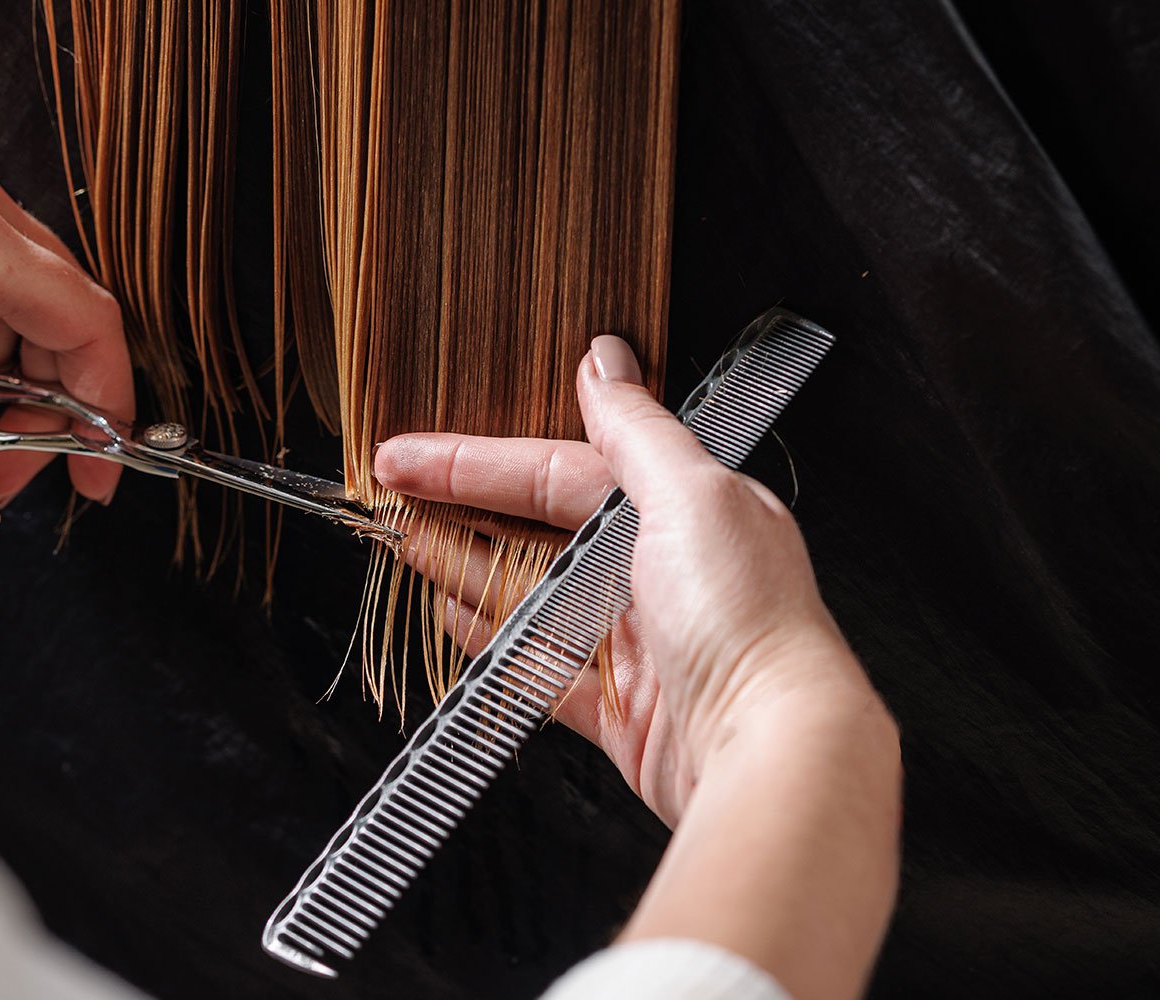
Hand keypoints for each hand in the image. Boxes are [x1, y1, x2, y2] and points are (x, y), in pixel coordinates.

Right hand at [374, 336, 880, 825]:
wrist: (771, 751)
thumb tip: (604, 359)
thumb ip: (637, 429)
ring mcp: (641, 645)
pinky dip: (494, 645)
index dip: (479, 460)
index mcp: (686, 510)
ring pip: (533, 597)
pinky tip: (453, 619)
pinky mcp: (623, 711)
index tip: (408, 454)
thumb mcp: (692, 494)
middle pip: (541, 530)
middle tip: (389, 496)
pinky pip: (541, 669)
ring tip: (403, 545)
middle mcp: (664, 573)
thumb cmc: (747, 619)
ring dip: (465, 569)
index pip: (561, 470)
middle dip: (462, 510)